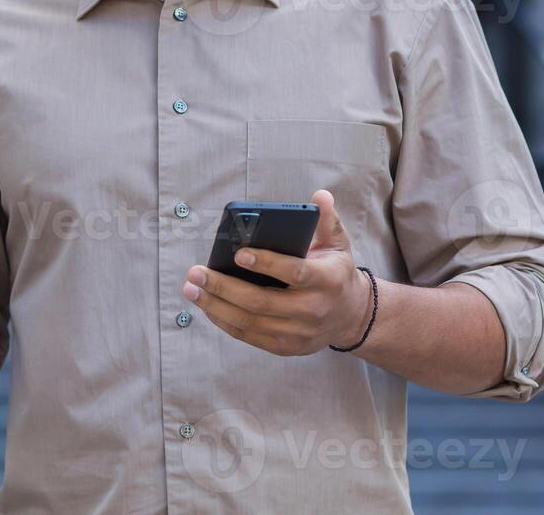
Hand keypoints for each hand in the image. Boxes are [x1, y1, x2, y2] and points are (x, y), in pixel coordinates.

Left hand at [181, 190, 371, 355]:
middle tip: (196, 273)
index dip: (266, 263)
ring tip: (191, 289)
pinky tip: (206, 306)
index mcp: (327, 280)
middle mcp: (312, 310)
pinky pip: (249, 335)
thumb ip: (327, 220)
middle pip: (261, 301)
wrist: (352, 316)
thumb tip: (319, 196)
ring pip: (250, 321)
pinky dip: (224, 321)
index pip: (294, 273)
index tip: (238, 254)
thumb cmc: (336, 273)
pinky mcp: (286, 347)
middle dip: (223, 287)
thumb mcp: (338, 244)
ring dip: (215, 305)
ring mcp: (298, 333)